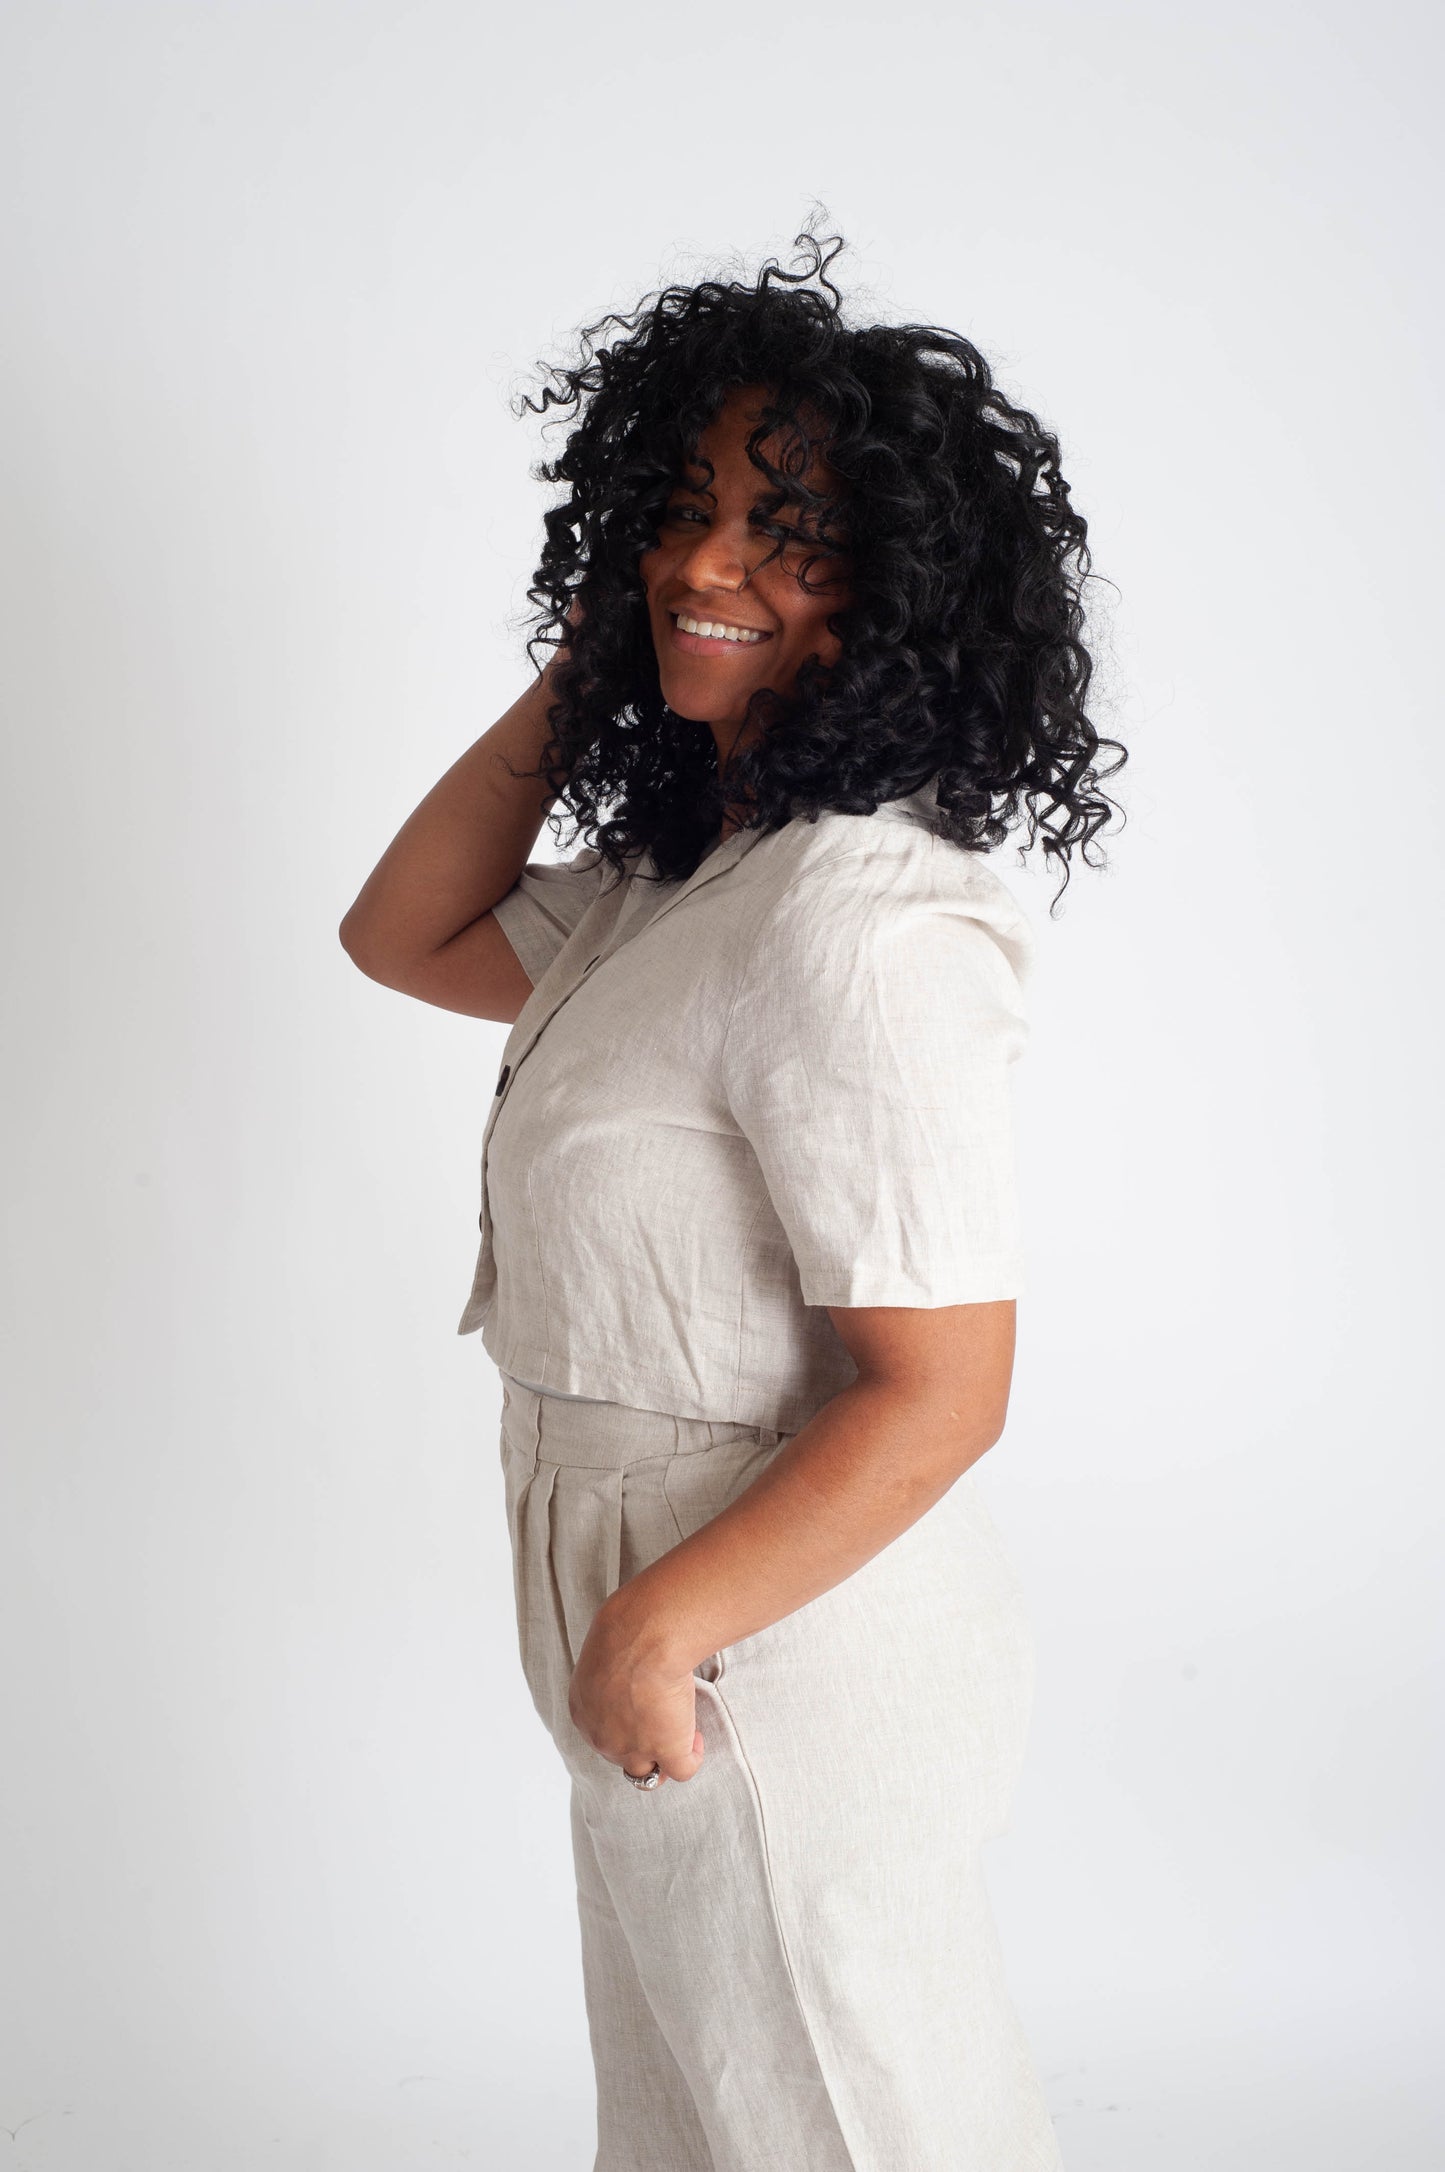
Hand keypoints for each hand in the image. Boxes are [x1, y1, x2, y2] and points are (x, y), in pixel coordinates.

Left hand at [568, 1600, 704, 1786]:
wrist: (645, 1637)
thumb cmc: (624, 1627)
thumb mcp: (602, 1646)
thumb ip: (608, 1664)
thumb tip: (624, 1656)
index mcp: (583, 1709)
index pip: (601, 1729)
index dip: (622, 1720)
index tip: (640, 1703)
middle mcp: (602, 1737)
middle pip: (621, 1753)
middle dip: (640, 1740)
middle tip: (661, 1716)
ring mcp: (633, 1748)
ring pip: (645, 1772)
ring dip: (661, 1757)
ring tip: (679, 1733)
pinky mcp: (666, 1750)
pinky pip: (682, 1769)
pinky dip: (692, 1756)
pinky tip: (696, 1737)